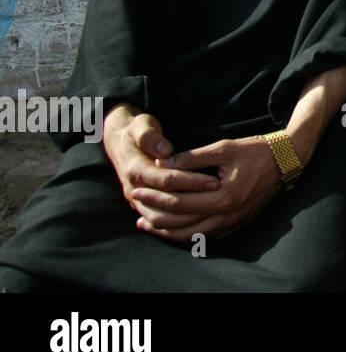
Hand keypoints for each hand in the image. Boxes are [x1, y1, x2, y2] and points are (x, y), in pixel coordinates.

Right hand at [102, 105, 218, 218]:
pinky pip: (160, 222)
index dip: (191, 181)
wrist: (120, 143)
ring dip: (187, 219)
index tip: (215, 182)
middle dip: (194, 203)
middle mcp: (134, 190)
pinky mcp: (142, 206)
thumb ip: (150, 137)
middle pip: (166, 205)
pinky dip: (176, 225)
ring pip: (162, 219)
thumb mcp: (141, 126)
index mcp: (136, 170)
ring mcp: (137, 201)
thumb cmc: (136, 131)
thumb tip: (165, 151)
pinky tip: (199, 222)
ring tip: (214, 214)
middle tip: (220, 200)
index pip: (167, 181)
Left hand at [131, 136, 283, 241]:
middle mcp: (228, 215)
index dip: (155, 198)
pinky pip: (206, 236)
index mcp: (223, 197)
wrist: (287, 160)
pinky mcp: (237, 223)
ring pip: (192, 236)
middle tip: (135, 208)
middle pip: (182, 224)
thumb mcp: (223, 148)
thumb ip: (192, 157)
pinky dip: (187, 234)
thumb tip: (162, 161)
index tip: (136, 190)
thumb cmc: (256, 150)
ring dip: (167, 231)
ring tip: (148, 223)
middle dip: (155, 217)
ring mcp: (233, 222)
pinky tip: (174, 228)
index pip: (179, 203)